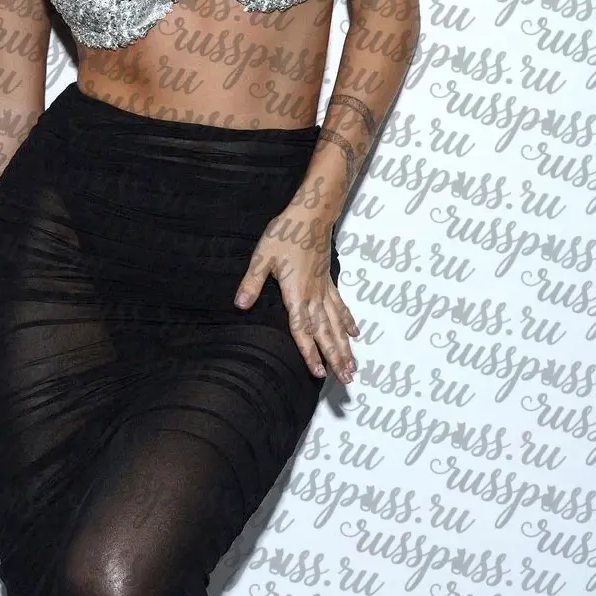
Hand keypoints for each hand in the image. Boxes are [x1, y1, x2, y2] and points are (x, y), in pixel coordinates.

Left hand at [233, 230, 358, 382]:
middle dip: (335, 357)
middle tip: (347, 380)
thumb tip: (240, 305)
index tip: (318, 373)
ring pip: (335, 323)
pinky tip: (354, 333)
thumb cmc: (285, 233)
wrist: (311, 214)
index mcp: (296, 293)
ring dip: (344, 346)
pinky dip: (347, 320)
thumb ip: (252, 282)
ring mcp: (324, 289)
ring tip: (353, 366)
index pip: (302, 329)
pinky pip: (339, 306)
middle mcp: (313, 295)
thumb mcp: (262, 256)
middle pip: (324, 332)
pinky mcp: (328, 280)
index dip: (309, 352)